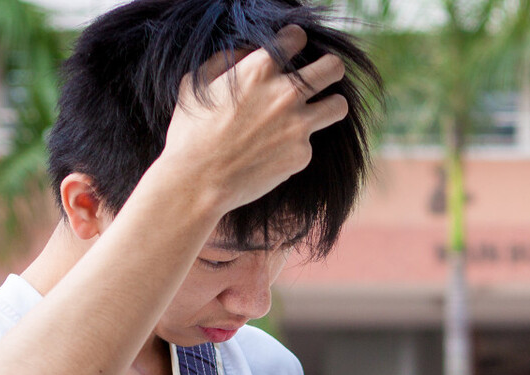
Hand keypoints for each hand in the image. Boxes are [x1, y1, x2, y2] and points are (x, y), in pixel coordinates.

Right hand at [159, 25, 348, 213]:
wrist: (197, 181)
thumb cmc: (190, 131)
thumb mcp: (197, 82)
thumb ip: (226, 60)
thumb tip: (248, 52)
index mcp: (259, 69)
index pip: (296, 38)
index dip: (295, 42)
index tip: (293, 50)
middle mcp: (285, 94)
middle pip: (332, 68)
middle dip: (331, 68)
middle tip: (325, 75)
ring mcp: (298, 126)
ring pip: (338, 106)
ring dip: (331, 104)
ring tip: (318, 110)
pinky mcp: (302, 155)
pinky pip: (309, 143)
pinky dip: (296, 145)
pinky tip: (274, 152)